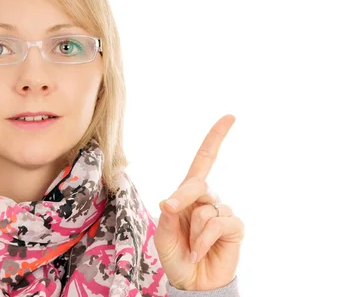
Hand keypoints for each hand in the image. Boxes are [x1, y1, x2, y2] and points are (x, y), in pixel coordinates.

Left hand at [153, 114, 243, 290]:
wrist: (191, 281)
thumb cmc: (175, 254)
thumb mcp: (163, 233)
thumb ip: (168, 214)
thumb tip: (171, 200)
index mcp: (189, 194)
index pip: (204, 161)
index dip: (215, 138)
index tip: (230, 117)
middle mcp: (208, 198)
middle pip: (197, 184)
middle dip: (182, 199)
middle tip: (172, 213)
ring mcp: (222, 212)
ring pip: (206, 209)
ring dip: (193, 232)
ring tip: (192, 246)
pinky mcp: (234, 227)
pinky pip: (219, 223)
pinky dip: (204, 239)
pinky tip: (200, 250)